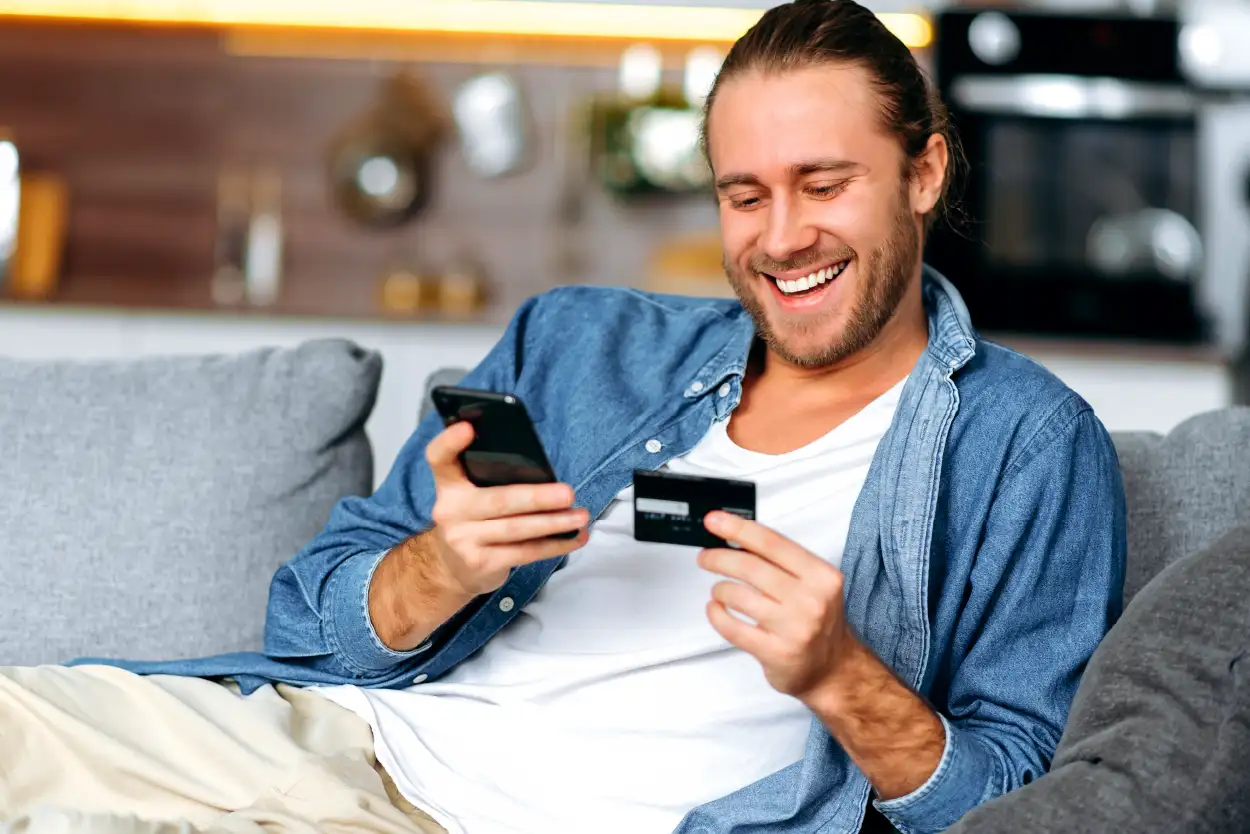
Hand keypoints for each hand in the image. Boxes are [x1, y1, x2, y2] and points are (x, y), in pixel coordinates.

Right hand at [425, 421, 588, 597]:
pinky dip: (554, 545)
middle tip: (567, 493)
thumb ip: (491, 480)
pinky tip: (575, 538)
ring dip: (555, 523)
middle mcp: (450, 511)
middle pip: (498, 500)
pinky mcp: (481, 563)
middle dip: (537, 497)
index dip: (449, 442)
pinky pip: (525, 552)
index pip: (439, 458)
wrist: (451, 568)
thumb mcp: (471, 497)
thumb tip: (544, 473)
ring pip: (517, 529)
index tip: (468, 428)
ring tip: (580, 516)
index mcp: (448, 485)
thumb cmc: (474, 521)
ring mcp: (464, 540)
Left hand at [698, 511, 855, 700]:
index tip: (715, 521)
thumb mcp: (813, 584)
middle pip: (751, 567)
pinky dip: (716, 615)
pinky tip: (716, 609)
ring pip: (738, 596)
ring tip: (719, 591)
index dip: (738, 528)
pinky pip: (732, 628)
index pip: (772, 542)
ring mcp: (794, 629)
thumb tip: (737, 536)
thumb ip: (780, 561)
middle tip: (706, 557)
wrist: (834, 669)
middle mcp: (811, 600)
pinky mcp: (776, 653)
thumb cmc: (818, 622)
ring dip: (720, 589)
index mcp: (821, 576)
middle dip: (719, 558)